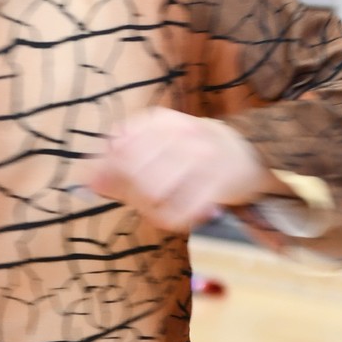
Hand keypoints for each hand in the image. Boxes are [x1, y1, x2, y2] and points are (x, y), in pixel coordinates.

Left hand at [77, 107, 270, 231]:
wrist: (255, 152)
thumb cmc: (198, 149)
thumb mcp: (162, 141)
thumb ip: (124, 155)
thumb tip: (86, 178)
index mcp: (164, 121)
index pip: (120, 144)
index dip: (105, 168)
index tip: (99, 182)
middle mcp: (183, 135)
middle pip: (134, 172)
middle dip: (130, 191)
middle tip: (139, 198)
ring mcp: (203, 160)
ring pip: (154, 194)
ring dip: (150, 207)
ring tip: (160, 206)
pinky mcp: (218, 186)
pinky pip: (179, 213)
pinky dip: (171, 220)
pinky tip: (177, 214)